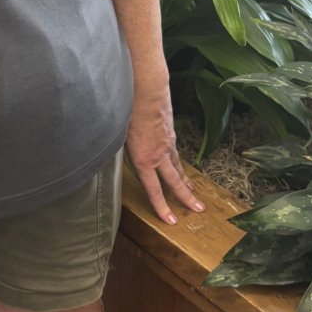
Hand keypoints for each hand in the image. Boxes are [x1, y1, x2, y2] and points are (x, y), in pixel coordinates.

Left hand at [126, 85, 205, 225]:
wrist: (147, 90)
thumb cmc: (128, 111)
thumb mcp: (118, 135)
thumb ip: (121, 151)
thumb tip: (112, 155)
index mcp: (143, 160)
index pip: (154, 190)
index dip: (162, 207)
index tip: (171, 221)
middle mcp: (158, 155)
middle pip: (174, 181)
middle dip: (186, 198)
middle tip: (199, 210)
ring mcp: (167, 144)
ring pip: (177, 166)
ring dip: (185, 181)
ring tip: (193, 192)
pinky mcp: (170, 133)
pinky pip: (175, 153)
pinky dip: (179, 163)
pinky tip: (180, 166)